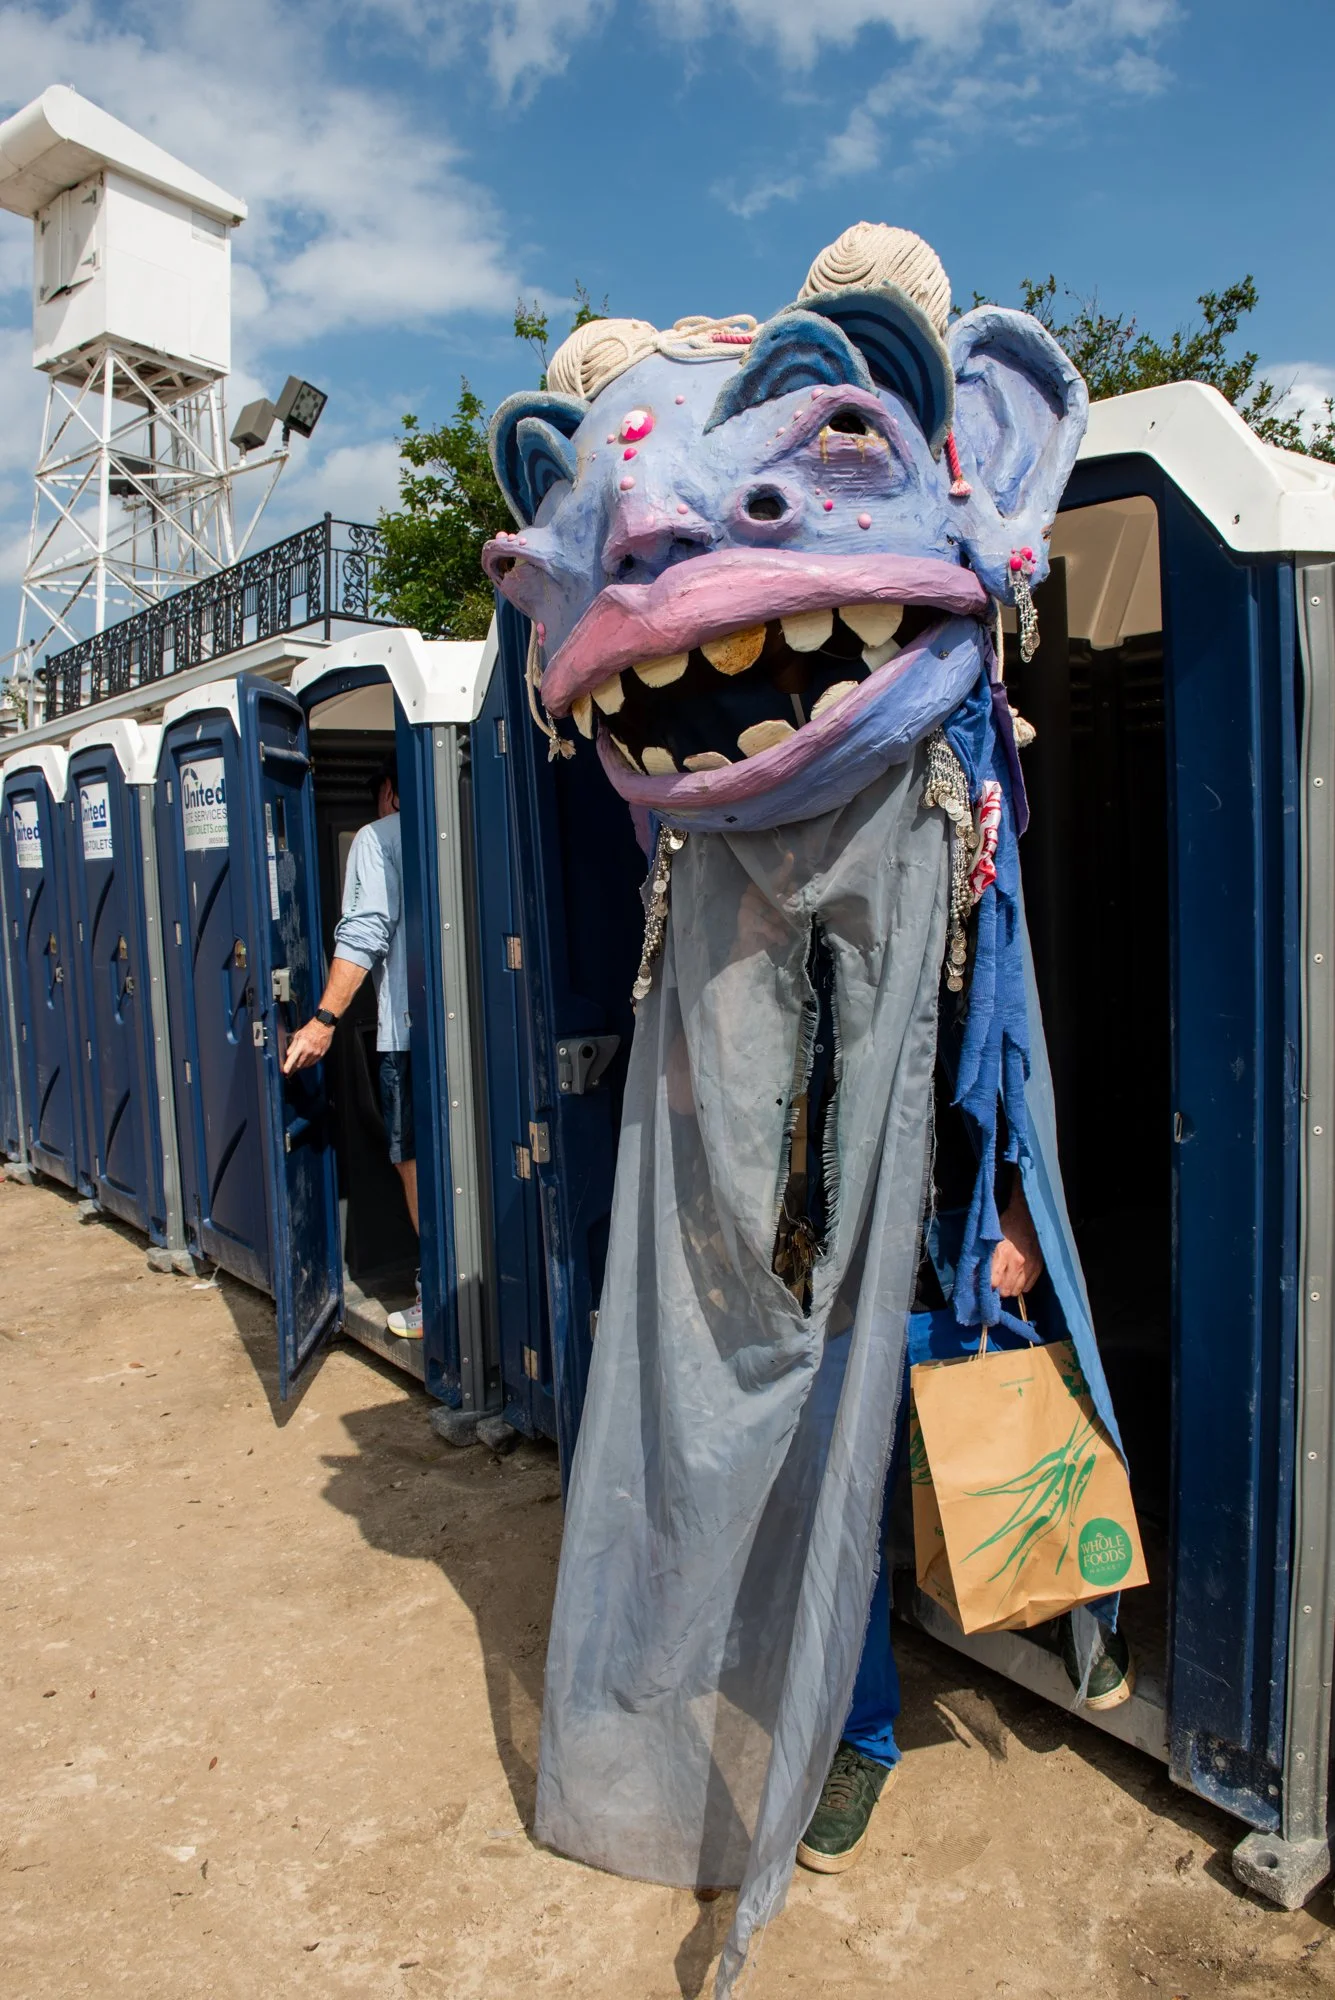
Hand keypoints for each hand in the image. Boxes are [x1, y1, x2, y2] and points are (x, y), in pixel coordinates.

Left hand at [282, 1017, 333, 1073]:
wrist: (323, 1026)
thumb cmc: (311, 1028)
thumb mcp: (298, 1035)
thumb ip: (292, 1046)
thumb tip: (288, 1054)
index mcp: (302, 1045)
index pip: (293, 1058)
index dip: (288, 1066)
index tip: (285, 1072)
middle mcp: (309, 1051)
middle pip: (299, 1064)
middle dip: (293, 1068)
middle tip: (289, 1071)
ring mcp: (316, 1054)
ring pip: (306, 1065)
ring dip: (300, 1066)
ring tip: (296, 1065)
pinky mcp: (321, 1055)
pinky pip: (312, 1063)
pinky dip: (307, 1064)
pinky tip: (305, 1062)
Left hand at [991, 1182, 1043, 1299]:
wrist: (1025, 1216)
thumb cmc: (1005, 1227)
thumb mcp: (991, 1240)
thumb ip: (984, 1259)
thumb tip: (977, 1277)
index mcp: (1002, 1253)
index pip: (993, 1282)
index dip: (987, 1285)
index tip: (984, 1284)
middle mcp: (1017, 1261)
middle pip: (1005, 1290)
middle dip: (998, 1289)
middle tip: (996, 1282)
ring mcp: (1029, 1265)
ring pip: (1016, 1291)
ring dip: (1010, 1288)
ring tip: (1006, 1280)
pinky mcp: (1038, 1266)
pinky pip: (1027, 1287)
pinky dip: (1021, 1285)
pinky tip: (1016, 1277)